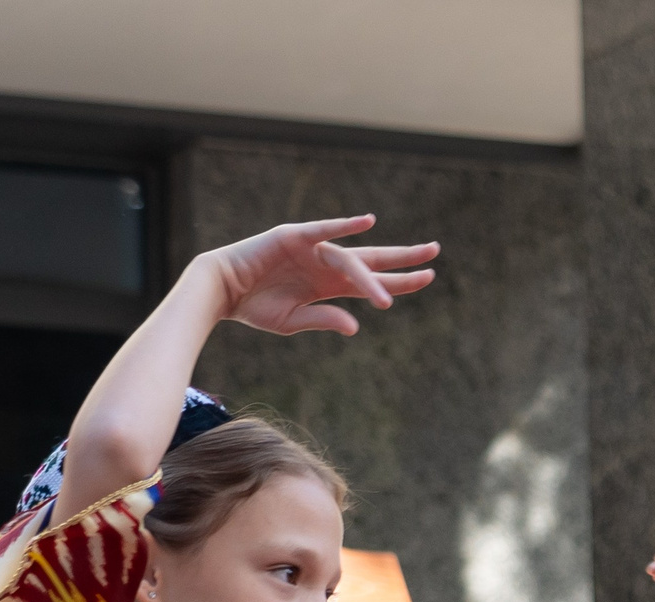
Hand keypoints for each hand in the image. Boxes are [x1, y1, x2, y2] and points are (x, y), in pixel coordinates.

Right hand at [200, 214, 437, 336]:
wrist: (220, 292)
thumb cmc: (254, 307)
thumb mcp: (293, 321)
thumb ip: (325, 320)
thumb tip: (356, 326)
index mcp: (329, 284)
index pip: (373, 281)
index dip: (399, 281)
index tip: (428, 278)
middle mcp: (326, 264)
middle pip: (372, 259)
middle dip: (403, 257)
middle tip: (435, 252)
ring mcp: (311, 249)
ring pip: (349, 259)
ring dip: (369, 275)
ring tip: (385, 298)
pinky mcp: (292, 237)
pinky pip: (321, 231)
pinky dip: (342, 226)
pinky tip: (366, 222)